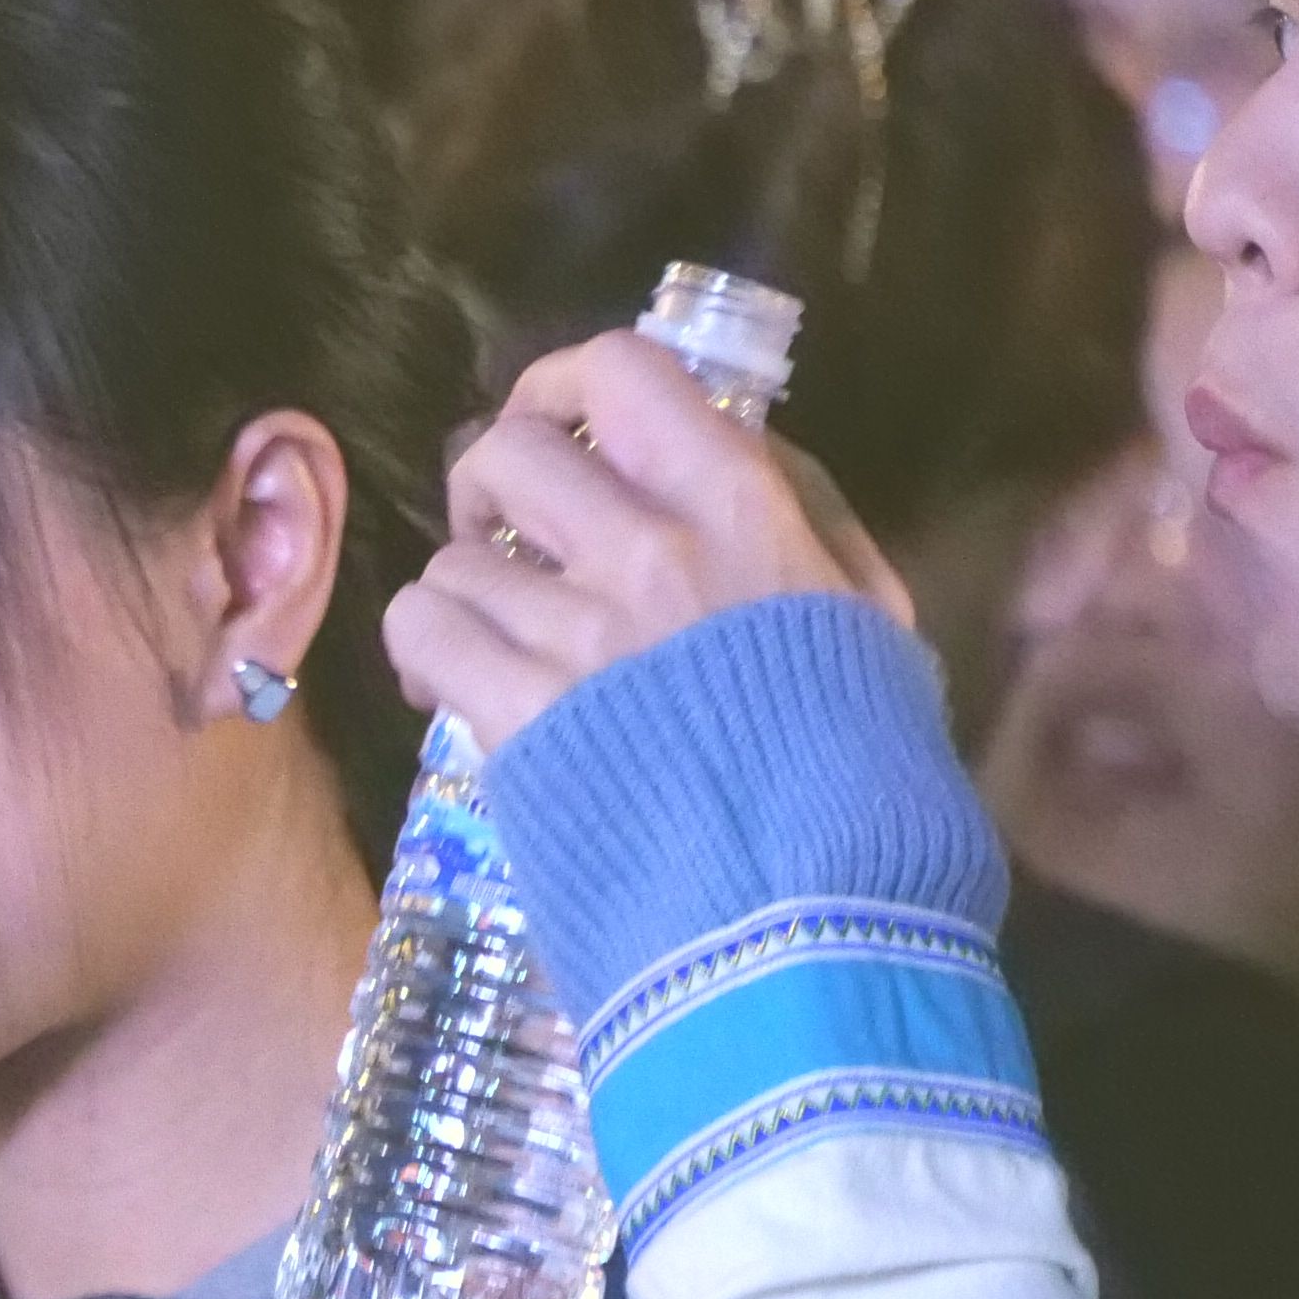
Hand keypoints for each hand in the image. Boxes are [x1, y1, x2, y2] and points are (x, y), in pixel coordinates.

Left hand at [384, 330, 909, 753]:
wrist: (824, 928)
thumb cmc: (873, 788)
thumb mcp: (875, 631)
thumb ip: (807, 533)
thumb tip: (744, 457)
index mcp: (747, 513)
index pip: (625, 371)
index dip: (565, 385)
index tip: (563, 429)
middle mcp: (653, 552)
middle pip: (509, 449)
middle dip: (491, 490)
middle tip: (512, 542)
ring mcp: (579, 634)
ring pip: (456, 554)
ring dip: (467, 594)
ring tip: (499, 645)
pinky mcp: (519, 719)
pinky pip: (423, 626)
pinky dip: (426, 648)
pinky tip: (456, 688)